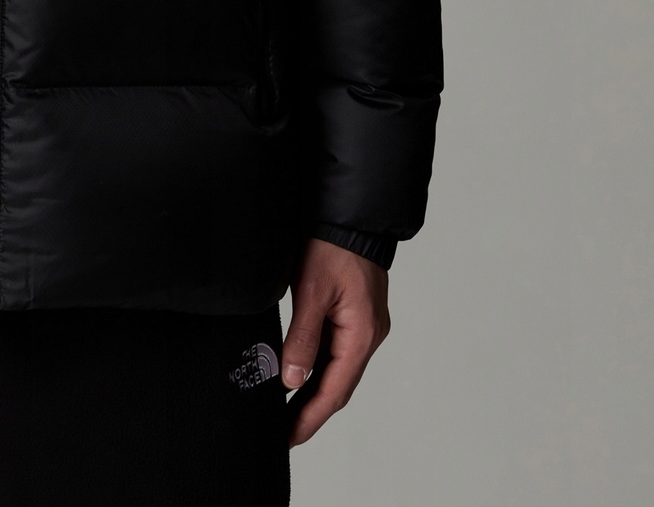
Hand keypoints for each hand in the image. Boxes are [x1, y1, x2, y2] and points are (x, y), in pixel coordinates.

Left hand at [280, 236, 389, 445]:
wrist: (351, 216)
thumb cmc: (332, 247)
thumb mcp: (311, 292)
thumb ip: (302, 338)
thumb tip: (291, 379)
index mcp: (362, 335)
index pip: (334, 390)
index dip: (310, 416)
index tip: (290, 437)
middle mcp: (368, 336)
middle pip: (339, 386)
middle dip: (312, 411)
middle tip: (285, 433)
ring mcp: (364, 326)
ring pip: (338, 369)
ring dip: (316, 391)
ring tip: (288, 411)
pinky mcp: (356, 315)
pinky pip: (338, 350)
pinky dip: (320, 367)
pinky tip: (301, 374)